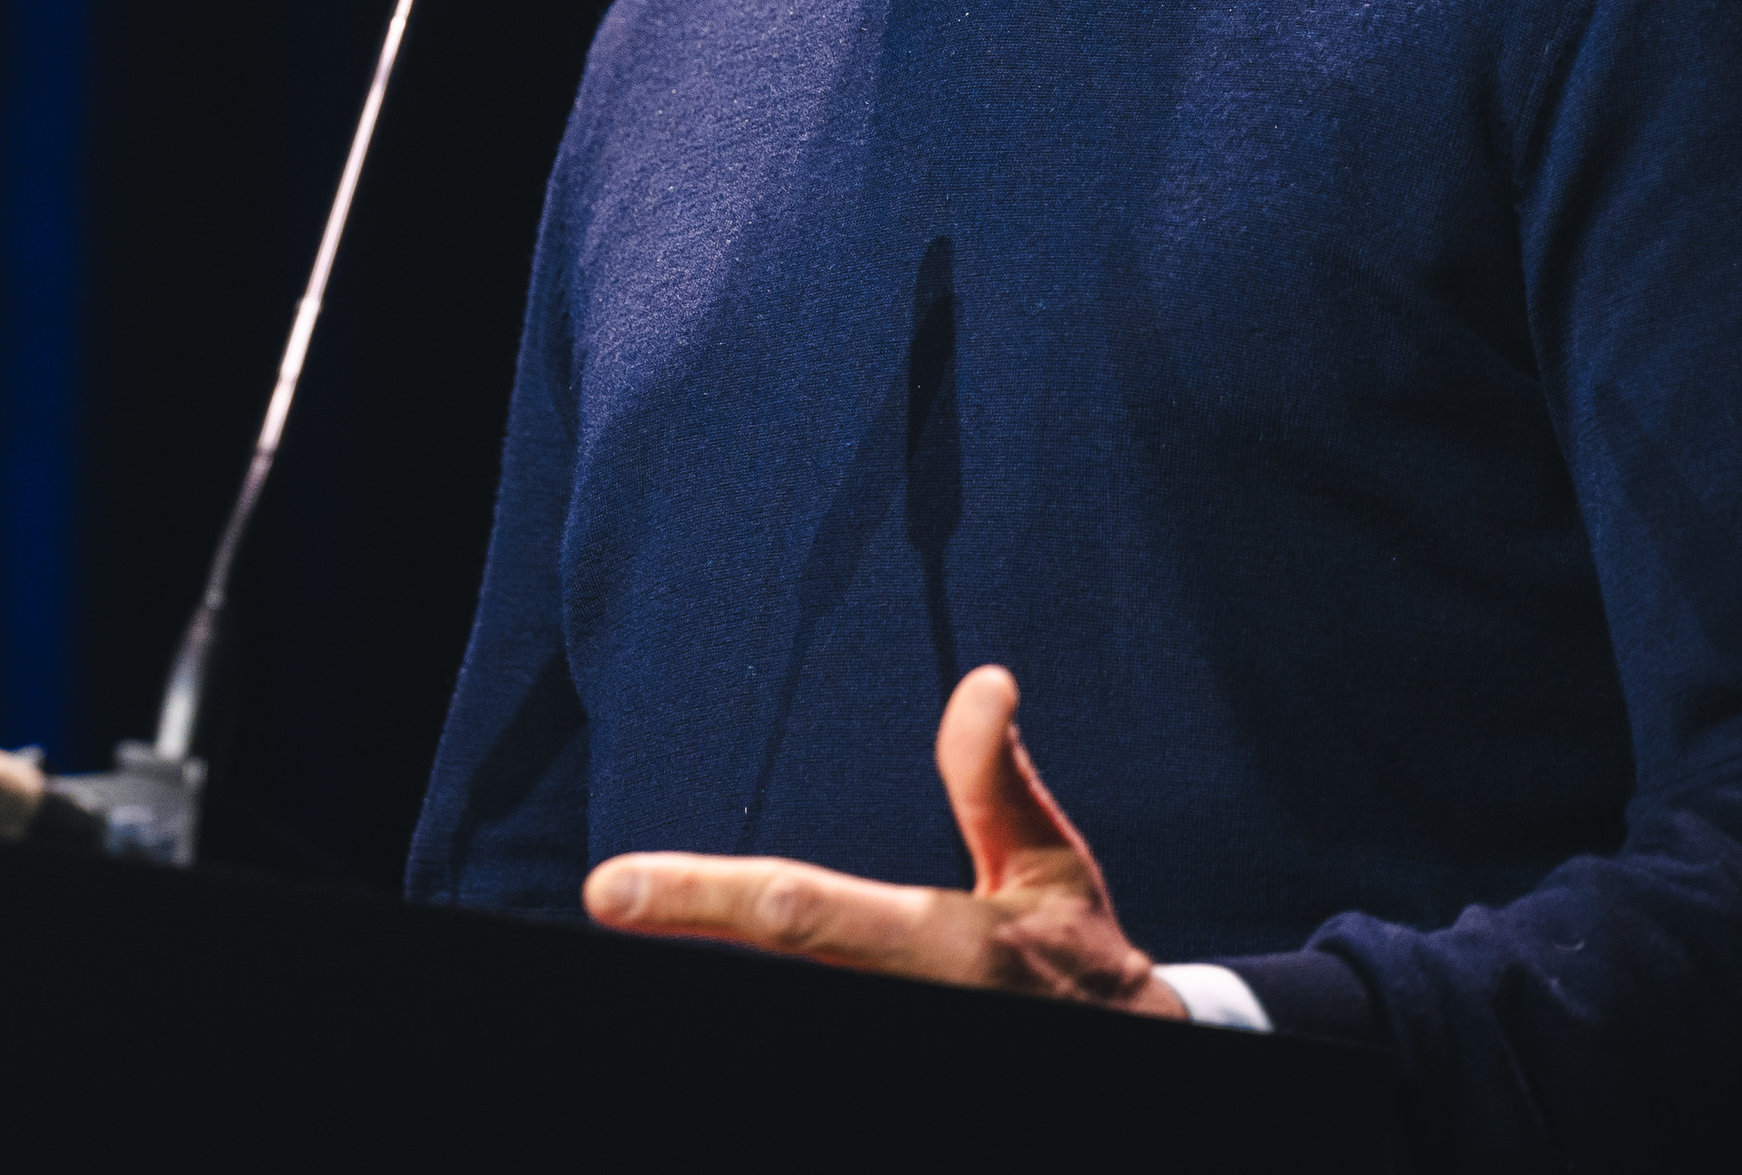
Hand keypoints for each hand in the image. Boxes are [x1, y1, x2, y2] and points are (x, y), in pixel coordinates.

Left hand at [580, 664, 1181, 1016]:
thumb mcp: (1048, 866)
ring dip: (715, 974)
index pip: (800, 915)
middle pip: (764, 971)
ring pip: (773, 1007)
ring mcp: (894, 1042)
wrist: (1130, 1051)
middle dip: (686, 931)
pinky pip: (810, 1030)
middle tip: (617, 897)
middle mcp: (904, 1004)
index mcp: (937, 946)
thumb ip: (997, 782)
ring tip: (659, 924)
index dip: (700, 898)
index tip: (611, 888)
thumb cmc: (1075, 957)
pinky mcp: (882, 1059)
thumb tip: (983, 682)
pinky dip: (762, 998)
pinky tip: (713, 964)